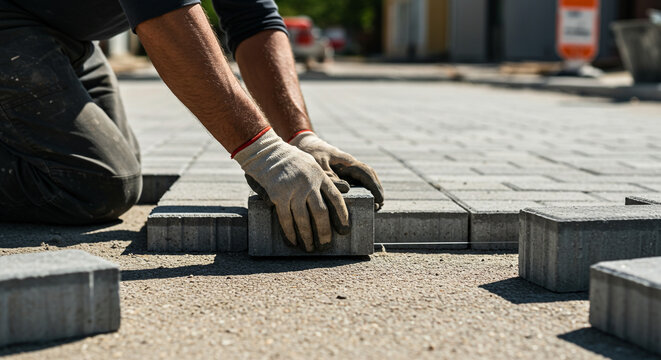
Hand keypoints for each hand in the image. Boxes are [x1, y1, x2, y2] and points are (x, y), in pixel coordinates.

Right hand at [234, 128, 349, 251]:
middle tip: (326, 245)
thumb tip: (342, 190)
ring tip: (309, 248)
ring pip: (304, 219)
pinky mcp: (278, 196)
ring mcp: (293, 190)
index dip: (342, 216)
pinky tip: (293, 242)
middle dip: (324, 232)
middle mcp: (309, 184)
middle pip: (321, 213)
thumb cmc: (289, 159)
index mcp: (320, 176)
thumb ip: (322, 178)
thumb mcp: (311, 163)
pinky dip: (290, 233)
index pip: (336, 199)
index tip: (344, 230)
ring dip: (307, 237)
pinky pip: (286, 219)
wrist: (266, 152)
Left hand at [289, 131, 384, 209]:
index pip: (366, 173)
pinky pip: (353, 183)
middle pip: (368, 177)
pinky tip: (358, 203)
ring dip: (369, 191)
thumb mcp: (318, 165)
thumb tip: (347, 189)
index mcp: (347, 161)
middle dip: (375, 190)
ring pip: (362, 180)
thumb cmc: (310, 153)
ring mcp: (345, 170)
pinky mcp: (340, 174)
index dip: (374, 186)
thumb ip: (330, 176)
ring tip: (374, 206)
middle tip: (379, 206)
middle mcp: (349, 165)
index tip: (379, 199)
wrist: (303, 144)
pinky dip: (358, 192)